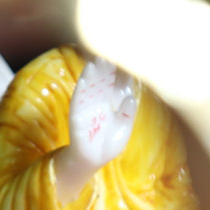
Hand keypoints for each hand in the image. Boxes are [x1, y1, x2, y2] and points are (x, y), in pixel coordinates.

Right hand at [66, 57, 137, 171]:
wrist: (92, 160)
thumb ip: (127, 113)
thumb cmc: (109, 144)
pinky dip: (83, 85)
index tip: (131, 57)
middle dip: (109, 64)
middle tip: (115, 49)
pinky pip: (80, 96)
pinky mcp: (78, 112)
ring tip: (100, 56)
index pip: (118, 82)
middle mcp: (100, 100)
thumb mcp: (123, 128)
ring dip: (96, 70)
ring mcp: (88, 105)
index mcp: (112, 102)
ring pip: (92, 83)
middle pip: (105, 78)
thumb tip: (130, 96)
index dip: (123, 70)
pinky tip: (87, 73)